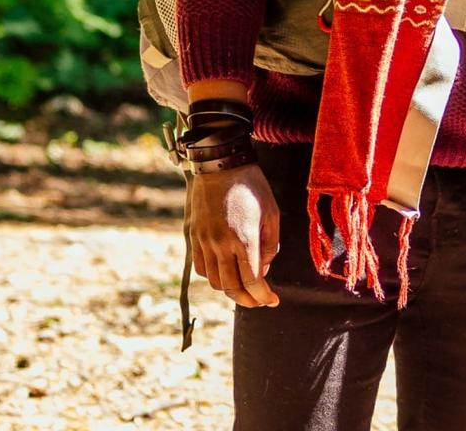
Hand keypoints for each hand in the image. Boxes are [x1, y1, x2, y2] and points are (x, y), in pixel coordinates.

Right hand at [186, 163, 280, 307]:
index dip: (263, 296)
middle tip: (260, 301)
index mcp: (244, 238)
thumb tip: (264, 270)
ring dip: (230, 291)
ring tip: (244, 289)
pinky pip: (201, 268)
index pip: (252, 281)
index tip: (272, 300)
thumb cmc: (251, 186)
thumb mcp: (271, 212)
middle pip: (231, 288)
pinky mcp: (193, 236)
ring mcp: (203, 241)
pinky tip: (226, 273)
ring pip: (214, 281)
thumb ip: (269, 245)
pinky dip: (214, 277)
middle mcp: (221, 244)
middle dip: (248, 300)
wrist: (219, 163)